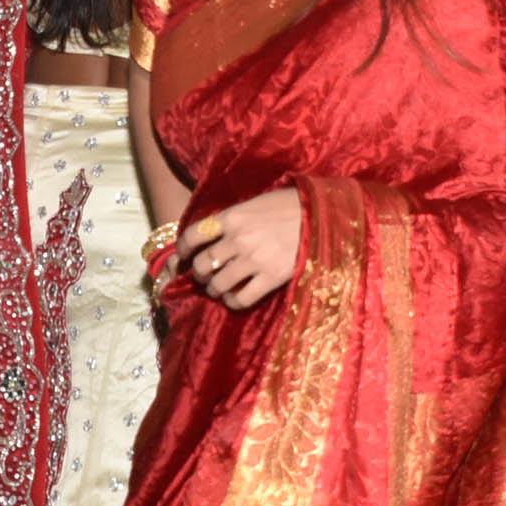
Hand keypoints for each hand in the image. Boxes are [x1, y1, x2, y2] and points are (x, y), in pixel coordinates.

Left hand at [174, 189, 304, 310]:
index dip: (182, 249)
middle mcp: (238, 239)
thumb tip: (214, 234)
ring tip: (219, 289)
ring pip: (218, 284)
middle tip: (205, 275)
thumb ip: (233, 218)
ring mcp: (254, 260)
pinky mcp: (271, 278)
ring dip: (214, 289)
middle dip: (199, 273)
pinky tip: (235, 299)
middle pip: (202, 264)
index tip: (183, 256)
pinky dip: (233, 302)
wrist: (323, 217)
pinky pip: (241, 298)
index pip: (193, 235)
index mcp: (232, 217)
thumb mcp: (256, 203)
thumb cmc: (291, 206)